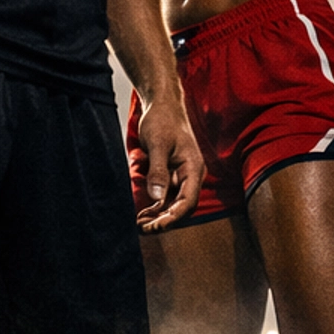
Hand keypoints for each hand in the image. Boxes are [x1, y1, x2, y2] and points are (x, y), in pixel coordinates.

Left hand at [131, 91, 204, 230]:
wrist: (163, 105)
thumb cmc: (163, 120)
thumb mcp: (158, 144)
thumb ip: (158, 171)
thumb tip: (157, 198)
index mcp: (194, 168)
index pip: (188, 202)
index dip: (172, 218)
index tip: (155, 227)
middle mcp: (191, 175)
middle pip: (182, 207)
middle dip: (164, 221)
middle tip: (142, 229)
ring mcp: (182, 176)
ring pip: (174, 204)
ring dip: (159, 216)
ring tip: (139, 224)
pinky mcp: (173, 174)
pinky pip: (167, 196)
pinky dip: (156, 206)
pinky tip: (143, 212)